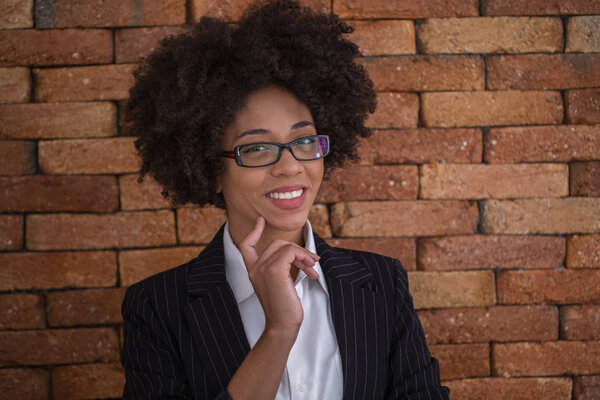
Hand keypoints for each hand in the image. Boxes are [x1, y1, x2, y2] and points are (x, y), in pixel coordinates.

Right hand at [239, 217, 319, 335]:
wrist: (283, 326)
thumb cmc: (285, 309)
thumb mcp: (282, 284)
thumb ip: (284, 269)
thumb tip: (302, 255)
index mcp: (254, 272)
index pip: (246, 246)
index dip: (254, 232)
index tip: (260, 221)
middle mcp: (255, 268)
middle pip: (277, 243)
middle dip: (297, 250)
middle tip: (311, 263)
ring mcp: (262, 268)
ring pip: (286, 246)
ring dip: (304, 255)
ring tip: (312, 268)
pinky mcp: (273, 271)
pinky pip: (290, 251)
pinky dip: (303, 257)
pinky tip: (310, 271)